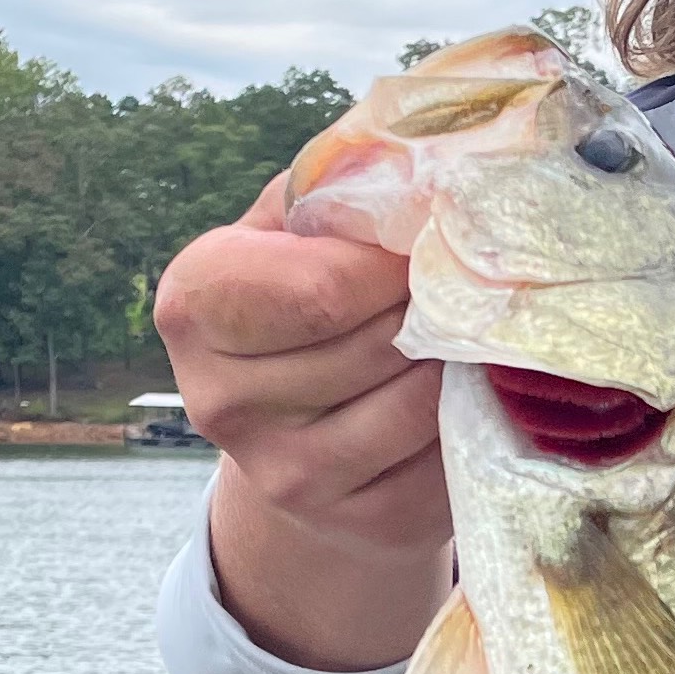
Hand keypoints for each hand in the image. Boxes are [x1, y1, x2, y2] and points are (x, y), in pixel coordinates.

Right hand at [152, 171, 452, 670]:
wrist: (307, 437)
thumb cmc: (312, 298)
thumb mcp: (299, 228)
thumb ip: (341, 184)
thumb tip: (434, 149)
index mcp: (195, 305)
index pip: (320, 288)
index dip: (394, 260)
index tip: (427, 239)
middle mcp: (221, 401)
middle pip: (379, 341)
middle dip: (438, 302)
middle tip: (470, 278)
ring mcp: (290, 475)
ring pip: (420, 399)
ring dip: (464, 356)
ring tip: (472, 326)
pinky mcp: (364, 524)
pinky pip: (450, 455)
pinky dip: (478, 412)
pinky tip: (473, 387)